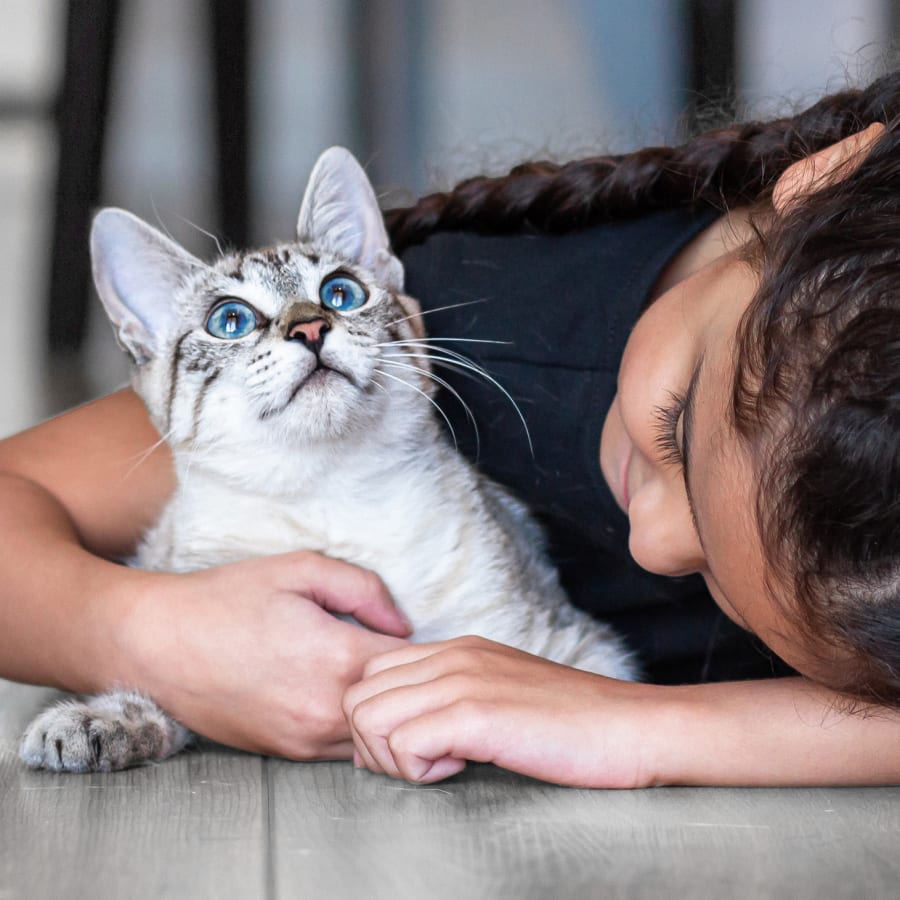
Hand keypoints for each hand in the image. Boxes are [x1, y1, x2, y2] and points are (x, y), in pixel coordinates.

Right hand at [117, 551, 409, 759]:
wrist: (156, 645)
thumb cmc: (227, 599)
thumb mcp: (299, 569)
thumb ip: (363, 590)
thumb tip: (404, 624)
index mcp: (336, 658)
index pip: (417, 666)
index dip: (433, 650)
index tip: (437, 636)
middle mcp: (327, 709)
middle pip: (403, 707)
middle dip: (418, 683)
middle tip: (422, 658)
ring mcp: (306, 739)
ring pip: (378, 735)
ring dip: (389, 709)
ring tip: (385, 677)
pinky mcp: (287, 753)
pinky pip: (345, 749)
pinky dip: (360, 726)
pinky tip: (349, 694)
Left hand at [343, 636, 654, 786]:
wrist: (629, 728)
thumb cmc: (571, 725)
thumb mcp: (501, 694)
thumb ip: (454, 699)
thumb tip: (404, 735)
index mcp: (456, 649)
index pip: (372, 674)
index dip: (378, 722)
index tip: (412, 752)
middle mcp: (451, 656)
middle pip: (357, 696)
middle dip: (375, 745)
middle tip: (422, 766)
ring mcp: (462, 680)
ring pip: (368, 717)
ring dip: (393, 758)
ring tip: (440, 767)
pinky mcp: (477, 713)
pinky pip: (404, 743)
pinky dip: (419, 770)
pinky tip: (459, 770)